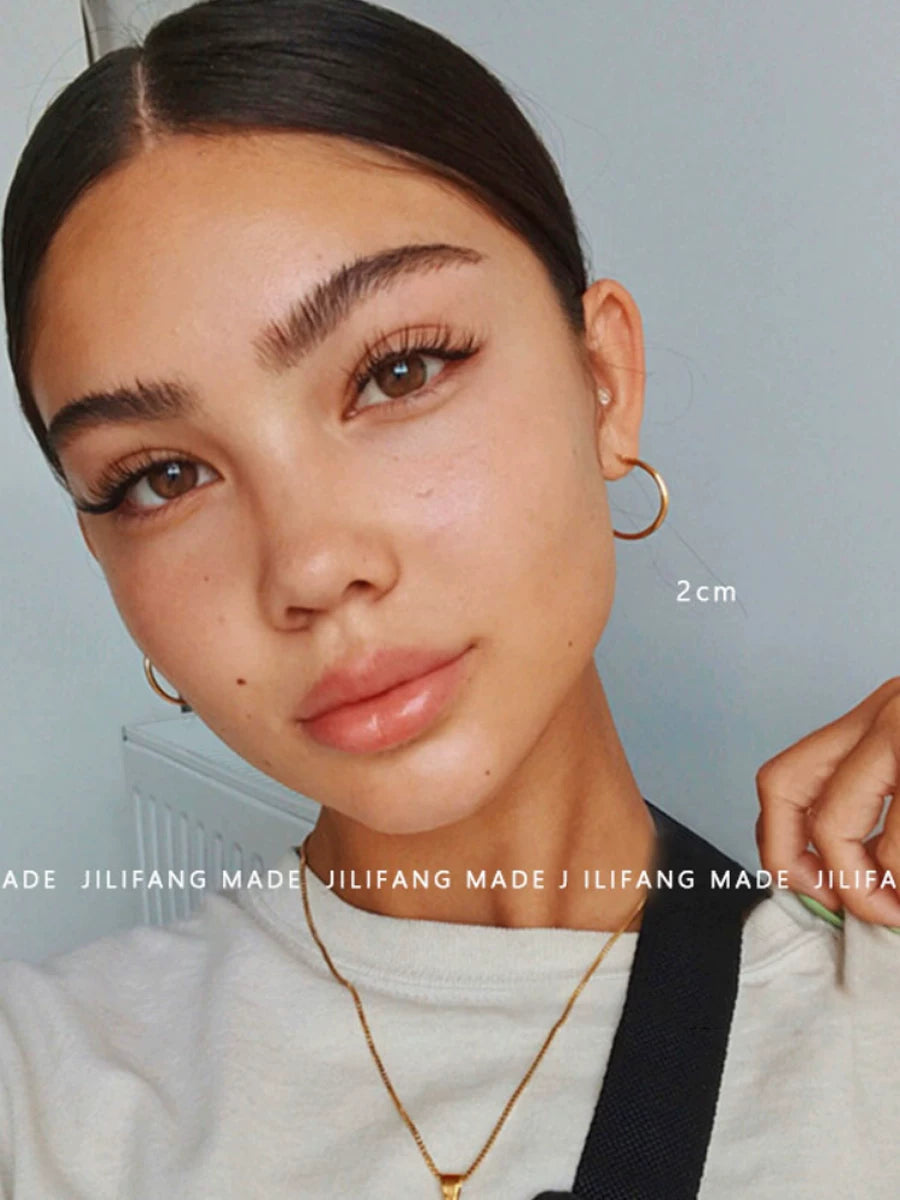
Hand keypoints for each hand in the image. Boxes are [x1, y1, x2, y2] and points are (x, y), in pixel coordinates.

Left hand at [755, 677, 899, 927]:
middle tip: (850, 907)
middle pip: (784, 791)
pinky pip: (898, 850)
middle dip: (801, 865)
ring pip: (836, 827)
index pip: (784, 778)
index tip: (814, 888)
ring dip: (864, 889)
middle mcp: (886, 713)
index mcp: (877, 719)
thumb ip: (885, 803)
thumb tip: (841, 881)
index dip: (780, 843)